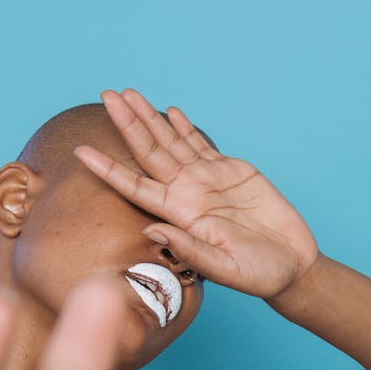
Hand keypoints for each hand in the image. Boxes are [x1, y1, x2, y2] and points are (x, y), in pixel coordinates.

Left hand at [74, 88, 320, 300]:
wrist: (290, 266)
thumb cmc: (257, 275)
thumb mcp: (223, 268)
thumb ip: (188, 249)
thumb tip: (149, 228)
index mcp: (179, 215)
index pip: (134, 187)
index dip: (107, 168)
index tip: (80, 151)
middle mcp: (186, 194)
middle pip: (148, 153)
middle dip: (127, 124)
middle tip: (106, 95)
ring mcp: (206, 181)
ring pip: (171, 142)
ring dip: (149, 118)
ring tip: (128, 94)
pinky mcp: (230, 171)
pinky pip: (200, 144)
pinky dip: (183, 126)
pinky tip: (168, 111)